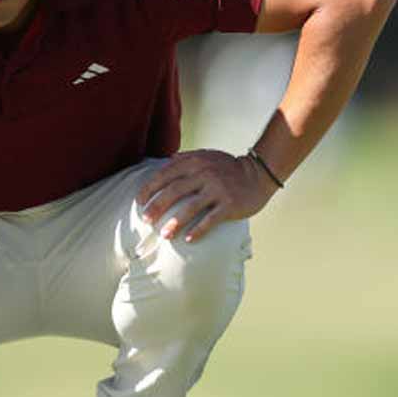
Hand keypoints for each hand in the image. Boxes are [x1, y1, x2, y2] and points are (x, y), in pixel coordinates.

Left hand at [136, 149, 277, 241]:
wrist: (258, 174)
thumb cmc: (229, 168)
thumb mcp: (208, 156)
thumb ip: (187, 157)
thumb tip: (167, 160)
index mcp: (196, 162)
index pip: (166, 174)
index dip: (150, 188)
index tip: (139, 201)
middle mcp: (205, 174)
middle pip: (174, 191)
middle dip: (157, 206)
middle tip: (146, 220)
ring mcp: (218, 189)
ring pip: (191, 207)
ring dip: (175, 223)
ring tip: (164, 235)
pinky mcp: (230, 204)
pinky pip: (211, 219)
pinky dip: (199, 230)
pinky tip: (189, 240)